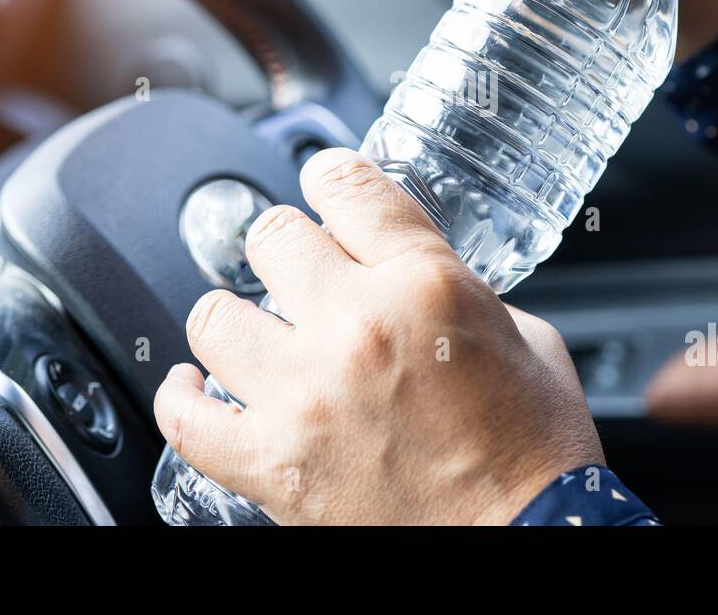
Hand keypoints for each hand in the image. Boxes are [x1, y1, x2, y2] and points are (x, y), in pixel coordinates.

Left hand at [153, 148, 603, 524]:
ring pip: (214, 316)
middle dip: (289, 248)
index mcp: (426, 285)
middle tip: (302, 273)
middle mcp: (356, 328)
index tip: (323, 183)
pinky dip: (180, 398)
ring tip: (254, 332)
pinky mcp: (273, 465)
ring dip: (236, 317)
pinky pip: (184, 420)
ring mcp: (305, 396)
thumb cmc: (536, 456)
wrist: (529, 542)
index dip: (329, 176)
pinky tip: (194, 385)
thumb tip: (420, 281)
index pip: (347, 185)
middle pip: (272, 236)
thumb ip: (464, 293)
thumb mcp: (529, 338)